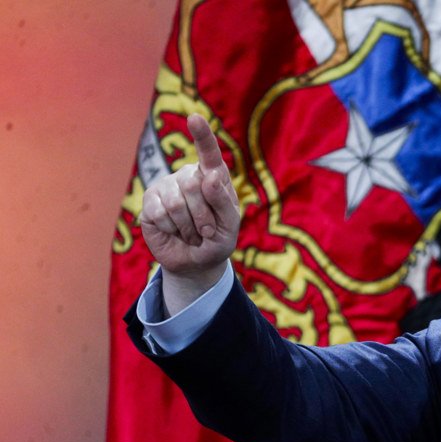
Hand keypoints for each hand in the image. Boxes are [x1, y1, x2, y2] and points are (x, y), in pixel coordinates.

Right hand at [140, 113, 240, 310]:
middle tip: (208, 231)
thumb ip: (222, 200)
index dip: (202, 135)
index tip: (195, 118)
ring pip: (175, 203)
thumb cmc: (218, 240)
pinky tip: (175, 232)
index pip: (208, 153)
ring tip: (193, 234)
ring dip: (189, 227)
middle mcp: (188, 176)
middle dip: (204, 216)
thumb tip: (208, 175)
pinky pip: (159, 214)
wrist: (196, 262)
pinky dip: (172, 229)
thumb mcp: (230, 224)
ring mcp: (167, 186)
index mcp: (213, 176)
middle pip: (193, 185)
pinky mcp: (149, 201)